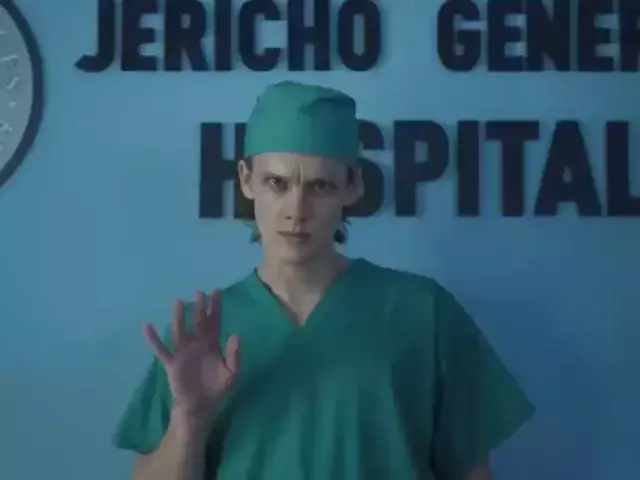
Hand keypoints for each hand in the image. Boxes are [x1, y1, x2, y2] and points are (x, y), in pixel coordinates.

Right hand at [143, 291, 240, 424]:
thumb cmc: (216, 389)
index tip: (216, 291)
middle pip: (198, 322)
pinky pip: (161, 349)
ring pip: (180, 331)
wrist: (200, 407)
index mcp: (212, 345)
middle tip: (199, 292)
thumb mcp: (232, 374)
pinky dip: (154, 339)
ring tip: (178, 302)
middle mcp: (197, 344)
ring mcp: (184, 352)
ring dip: (179, 317)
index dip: (216, 307)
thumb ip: (235, 356)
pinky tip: (147, 326)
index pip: (215, 322)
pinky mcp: (172, 363)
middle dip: (199, 307)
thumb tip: (235, 335)